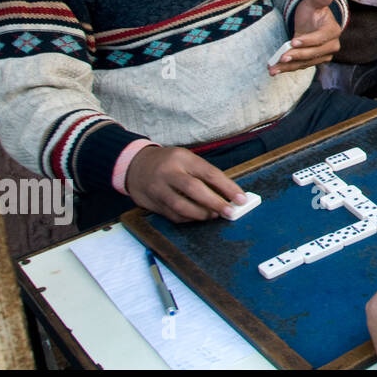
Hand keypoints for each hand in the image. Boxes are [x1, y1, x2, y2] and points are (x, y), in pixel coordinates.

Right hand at [125, 145, 246, 222]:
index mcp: (182, 158)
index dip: (227, 187)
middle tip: (230, 212)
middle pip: (194, 189)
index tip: (241, 198)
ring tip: (214, 215)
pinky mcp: (150, 202)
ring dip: (201, 214)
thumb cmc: (169, 162)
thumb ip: (205, 174)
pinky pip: (172, 215)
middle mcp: (168, 172)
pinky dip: (188, 218)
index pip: (209, 173)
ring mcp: (157, 188)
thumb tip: (229, 193)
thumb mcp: (186, 159)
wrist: (134, 165)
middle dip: (215, 203)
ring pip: (181, 205)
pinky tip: (197, 217)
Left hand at [270, 0, 342, 74]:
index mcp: (333, 31)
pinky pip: (300, 66)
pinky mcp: (312, 61)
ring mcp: (322, 55)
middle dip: (297, 56)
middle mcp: (331, 46)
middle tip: (282, 57)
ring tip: (273, 68)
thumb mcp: (314, 2)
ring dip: (289, 66)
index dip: (308, 41)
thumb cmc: (312, 10)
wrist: (310, 21)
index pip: (321, 38)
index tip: (293, 42)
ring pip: (305, 62)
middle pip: (313, 53)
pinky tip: (274, 69)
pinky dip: (287, 68)